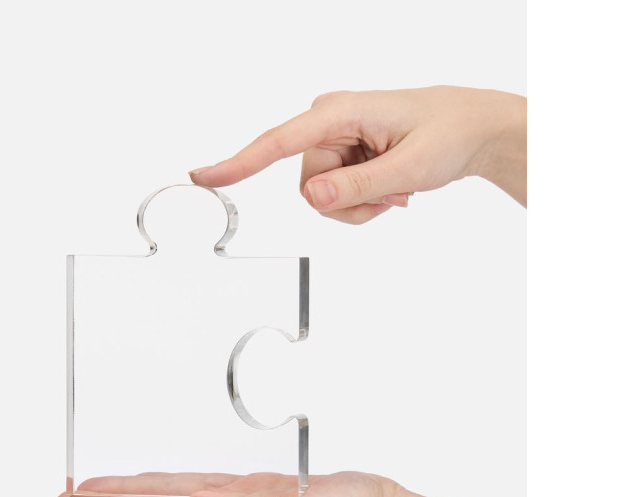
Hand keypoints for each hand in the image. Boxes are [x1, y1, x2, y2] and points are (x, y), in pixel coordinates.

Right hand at [189, 86, 526, 223]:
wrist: (472, 131)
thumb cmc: (448, 133)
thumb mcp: (409, 168)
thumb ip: (357, 187)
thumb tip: (311, 198)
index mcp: (340, 112)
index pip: (278, 142)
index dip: (238, 162)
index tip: (204, 176)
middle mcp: (329, 123)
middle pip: (309, 186)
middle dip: (349, 202)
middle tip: (392, 193)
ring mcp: (334, 140)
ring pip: (321, 197)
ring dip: (359, 204)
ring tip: (395, 189)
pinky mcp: (341, 154)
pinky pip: (334, 196)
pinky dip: (362, 202)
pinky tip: (387, 188)